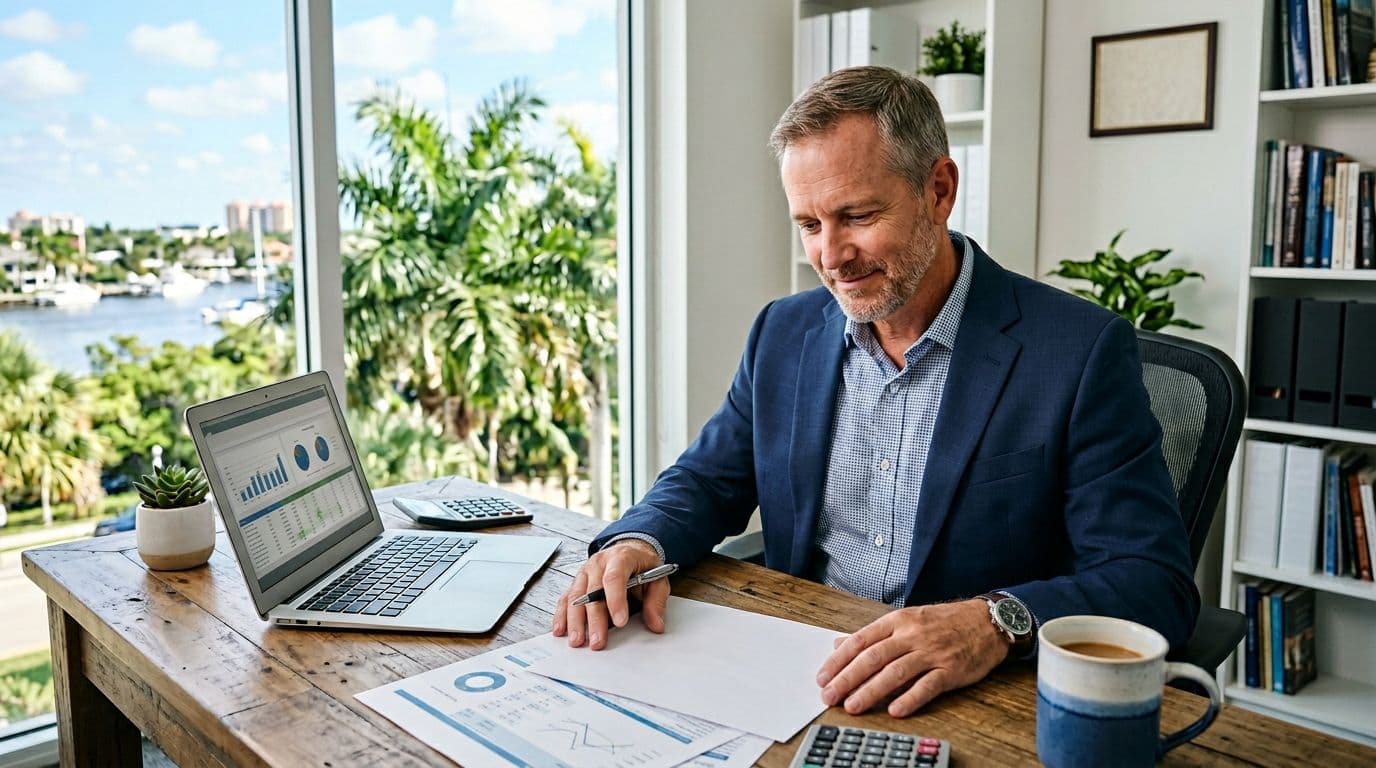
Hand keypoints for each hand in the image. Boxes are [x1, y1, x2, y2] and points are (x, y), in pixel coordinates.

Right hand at [552, 540, 668, 649]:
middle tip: (597, 641)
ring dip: (575, 621)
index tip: (620, 622)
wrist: (630, 550)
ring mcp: (585, 572)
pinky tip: (561, 630)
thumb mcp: (657, 578)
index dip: (616, 600)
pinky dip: (562, 615)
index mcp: (621, 557)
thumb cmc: (642, 565)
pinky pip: (566, 598)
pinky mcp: (577, 582)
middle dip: (594, 619)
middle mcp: (599, 563)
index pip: (614, 578)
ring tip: (577, 641)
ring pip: (576, 597)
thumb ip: (656, 601)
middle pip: (593, 592)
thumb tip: (656, 625)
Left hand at [816, 599, 1009, 716]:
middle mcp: (912, 635)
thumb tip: (839, 643)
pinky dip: (910, 698)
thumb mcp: (907, 620)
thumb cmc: (944, 622)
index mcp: (898, 620)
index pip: (860, 640)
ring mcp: (932, 652)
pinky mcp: (951, 670)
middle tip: (829, 696)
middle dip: (847, 678)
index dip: (838, 660)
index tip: (822, 677)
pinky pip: (928, 685)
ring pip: (895, 672)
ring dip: (871, 691)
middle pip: (873, 657)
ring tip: (852, 706)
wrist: (987, 621)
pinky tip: (894, 710)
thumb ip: (874, 634)